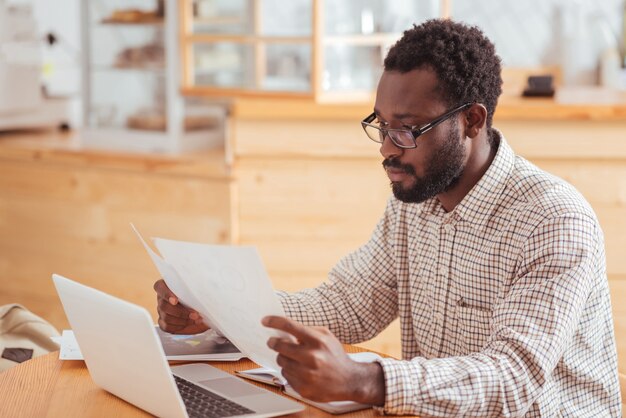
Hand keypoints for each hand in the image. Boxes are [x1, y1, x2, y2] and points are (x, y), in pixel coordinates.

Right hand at [153, 279, 207, 333]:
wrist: (203, 311)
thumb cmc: (199, 298)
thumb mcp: (199, 290)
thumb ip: (196, 287)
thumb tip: (203, 288)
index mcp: (167, 286)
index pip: (159, 287)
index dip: (166, 294)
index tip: (175, 300)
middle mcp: (162, 298)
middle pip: (164, 305)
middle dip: (181, 312)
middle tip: (195, 314)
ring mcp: (161, 311)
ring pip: (166, 317)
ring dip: (182, 320)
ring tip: (195, 319)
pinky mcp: (163, 322)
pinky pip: (167, 326)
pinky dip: (179, 326)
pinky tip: (188, 323)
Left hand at [262, 316, 384, 404]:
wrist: (350, 380)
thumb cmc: (336, 356)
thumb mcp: (326, 336)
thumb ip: (307, 330)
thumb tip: (284, 328)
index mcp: (318, 341)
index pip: (290, 326)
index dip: (274, 321)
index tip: (265, 320)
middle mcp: (312, 358)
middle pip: (280, 346)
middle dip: (274, 342)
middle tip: (273, 341)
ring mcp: (307, 375)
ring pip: (281, 361)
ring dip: (284, 358)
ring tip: (295, 358)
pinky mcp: (303, 388)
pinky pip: (286, 376)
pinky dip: (290, 371)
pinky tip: (301, 371)